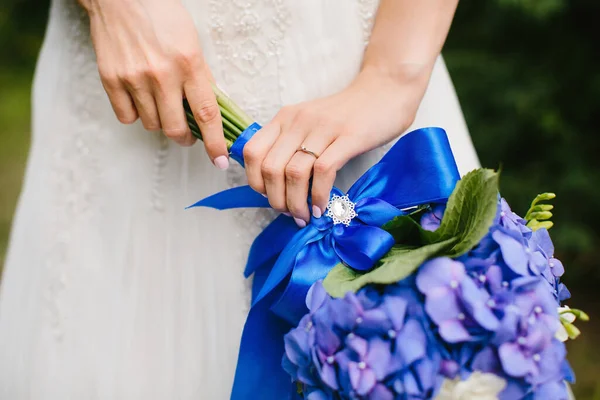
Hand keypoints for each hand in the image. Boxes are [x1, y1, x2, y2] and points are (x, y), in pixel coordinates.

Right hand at [82, 0, 228, 167]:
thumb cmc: (161, 16)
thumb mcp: (193, 43)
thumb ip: (201, 77)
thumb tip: (210, 110)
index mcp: (188, 63)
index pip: (206, 114)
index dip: (214, 142)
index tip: (220, 160)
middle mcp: (162, 74)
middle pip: (176, 129)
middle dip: (186, 137)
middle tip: (188, 132)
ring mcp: (134, 78)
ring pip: (152, 125)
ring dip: (161, 122)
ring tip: (161, 103)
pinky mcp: (111, 80)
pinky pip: (127, 117)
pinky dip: (136, 114)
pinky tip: (141, 98)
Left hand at [243, 67, 427, 225]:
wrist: (385, 91)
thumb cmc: (347, 114)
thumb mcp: (309, 123)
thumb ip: (291, 144)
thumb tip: (277, 185)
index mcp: (285, 118)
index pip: (252, 152)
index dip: (255, 181)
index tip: (269, 197)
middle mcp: (299, 121)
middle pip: (271, 168)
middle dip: (276, 200)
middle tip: (290, 214)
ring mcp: (323, 128)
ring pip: (294, 173)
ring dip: (296, 203)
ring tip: (304, 216)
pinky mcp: (349, 137)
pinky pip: (323, 172)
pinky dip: (319, 196)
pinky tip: (322, 207)